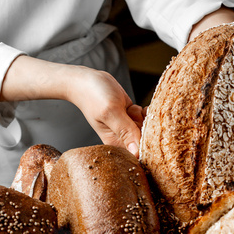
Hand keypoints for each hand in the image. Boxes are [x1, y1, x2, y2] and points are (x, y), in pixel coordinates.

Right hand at [0, 56, 143, 157]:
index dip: (146, 143)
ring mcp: (127, 128)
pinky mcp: (130, 118)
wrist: (85, 81)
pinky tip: (133, 106)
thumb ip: (125, 131)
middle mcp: (122, 138)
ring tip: (129, 109)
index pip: (138, 152)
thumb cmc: (93, 95)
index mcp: (115, 144)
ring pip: (148, 128)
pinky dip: (144, 112)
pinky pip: (145, 119)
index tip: (143, 127)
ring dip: (144, 117)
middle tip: (133, 114)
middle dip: (146, 127)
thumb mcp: (110, 111)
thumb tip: (137, 152)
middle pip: (146, 140)